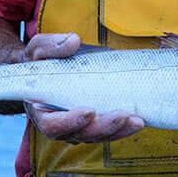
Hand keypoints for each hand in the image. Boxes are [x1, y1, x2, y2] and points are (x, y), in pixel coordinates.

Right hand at [16, 31, 145, 143]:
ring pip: (98, 136)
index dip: (70, 122)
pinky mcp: (95, 123)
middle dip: (103, 127)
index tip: (89, 110)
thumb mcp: (39, 50)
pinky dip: (123, 127)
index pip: (52, 125)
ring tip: (137, 120)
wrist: (51, 67)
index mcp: (41, 111)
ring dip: (118, 130)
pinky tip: (138, 119)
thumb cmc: (42, 60)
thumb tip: (73, 41)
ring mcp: (79, 126)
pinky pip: (109, 131)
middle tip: (122, 115)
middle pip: (81, 134)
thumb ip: (50, 45)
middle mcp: (61, 124)